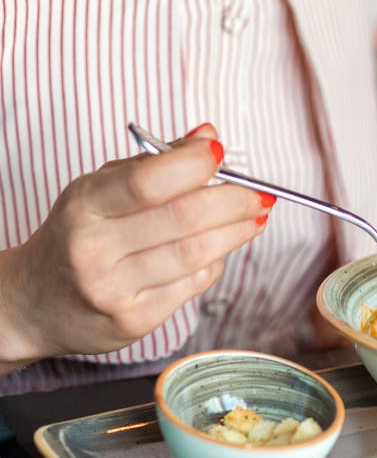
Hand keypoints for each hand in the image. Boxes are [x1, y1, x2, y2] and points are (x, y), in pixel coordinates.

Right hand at [0, 124, 274, 370]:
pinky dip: (214, 263)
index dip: (195, 163)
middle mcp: (95, 248)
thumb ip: (154, 163)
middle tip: (260, 195)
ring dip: (237, 233)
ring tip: (255, 219)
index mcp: (85, 205)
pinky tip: (219, 251)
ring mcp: (114, 289)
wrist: (34, 305)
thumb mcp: (99, 190)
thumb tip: (208, 137)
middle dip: (235, 202)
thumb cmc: (77, 237)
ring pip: (196, 255)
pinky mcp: (133, 321)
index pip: (149, 180)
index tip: (221, 152)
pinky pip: (192, 285)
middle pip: (185, 219)